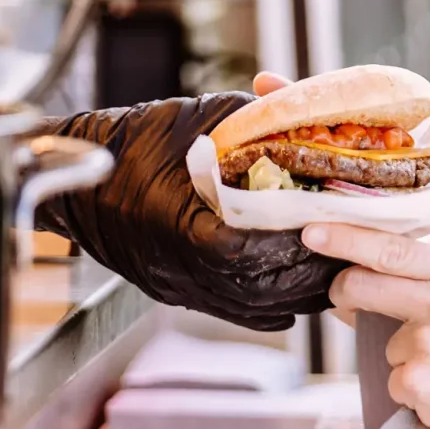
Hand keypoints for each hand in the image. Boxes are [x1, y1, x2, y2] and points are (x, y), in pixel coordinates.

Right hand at [33, 73, 340, 330]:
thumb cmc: (132, 142)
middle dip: (314, 266)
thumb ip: (253, 123)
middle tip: (350, 243)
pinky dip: (275, 305)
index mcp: (186, 226)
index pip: (260, 249)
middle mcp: (185, 269)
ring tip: (333, 264)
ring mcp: (184, 287)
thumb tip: (305, 116)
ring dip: (300, 289)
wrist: (80, 178)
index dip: (303, 239)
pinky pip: (239, 312)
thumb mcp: (198, 120)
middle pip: (269, 286)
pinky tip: (297, 293)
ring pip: (259, 306)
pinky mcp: (182, 294)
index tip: (336, 219)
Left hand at [301, 197, 429, 428]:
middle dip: (346, 292)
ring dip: (406, 357)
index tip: (313, 231)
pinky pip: (396, 382)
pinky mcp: (420, 387)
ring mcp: (429, 347)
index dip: (345, 238)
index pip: (392, 248)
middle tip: (348, 300)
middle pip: (364, 286)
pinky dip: (414, 392)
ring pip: (386, 343)